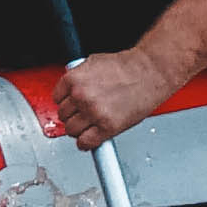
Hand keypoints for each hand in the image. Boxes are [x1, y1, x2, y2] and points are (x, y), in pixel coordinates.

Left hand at [53, 47, 198, 148]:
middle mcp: (81, 96)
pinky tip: (92, 138)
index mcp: (74, 79)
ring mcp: (93, 113)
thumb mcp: (94, 63)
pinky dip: (86, 144)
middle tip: (85, 114)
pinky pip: (85, 143)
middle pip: (63, 116)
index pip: (56, 99)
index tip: (73, 105)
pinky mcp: (107, 127)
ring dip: (80, 130)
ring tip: (92, 123)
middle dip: (73, 116)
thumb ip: (78, 77)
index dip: (66, 102)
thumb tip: (69, 90)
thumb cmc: (128, 67)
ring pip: (72, 131)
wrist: (150, 72)